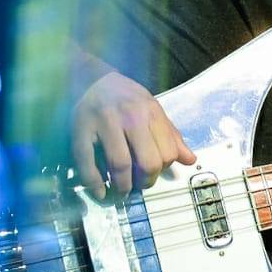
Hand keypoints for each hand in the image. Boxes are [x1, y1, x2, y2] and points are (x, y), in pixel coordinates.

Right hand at [71, 71, 196, 199]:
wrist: (93, 80)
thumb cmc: (127, 98)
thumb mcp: (152, 109)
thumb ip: (170, 135)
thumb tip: (190, 160)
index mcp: (151, 112)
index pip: (167, 153)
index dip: (162, 170)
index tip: (153, 174)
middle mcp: (130, 116)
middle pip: (147, 162)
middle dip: (145, 182)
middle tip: (138, 185)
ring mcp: (105, 123)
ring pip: (120, 165)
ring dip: (123, 186)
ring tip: (122, 190)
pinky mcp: (81, 130)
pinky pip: (88, 163)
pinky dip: (95, 183)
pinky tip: (101, 191)